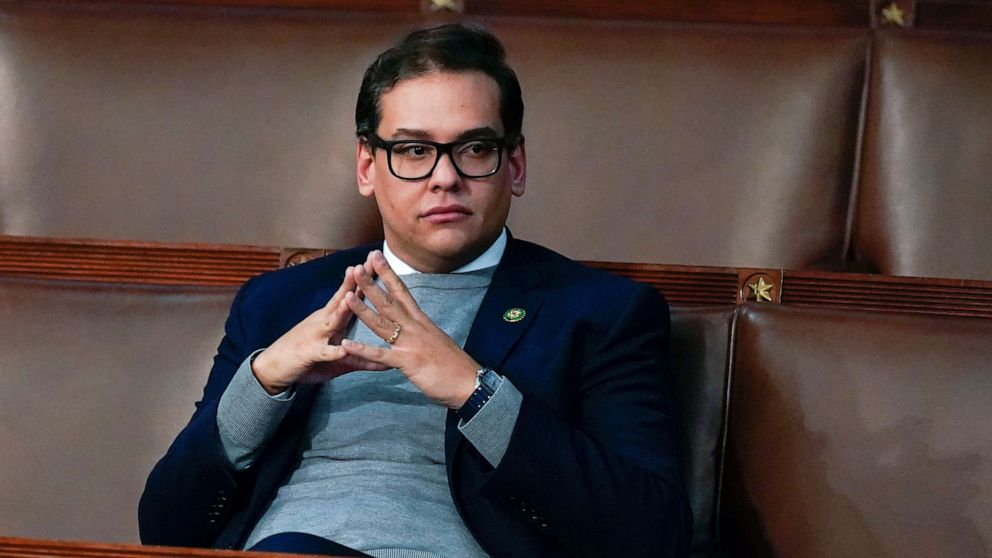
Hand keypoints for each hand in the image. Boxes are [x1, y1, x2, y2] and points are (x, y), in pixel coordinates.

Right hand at [251, 264, 389, 393]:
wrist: (274, 367)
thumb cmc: (308, 359)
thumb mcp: (338, 360)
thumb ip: (362, 359)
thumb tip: (386, 363)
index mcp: (332, 319)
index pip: (350, 296)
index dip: (363, 280)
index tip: (376, 263)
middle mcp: (324, 322)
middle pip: (342, 300)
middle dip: (354, 283)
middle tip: (365, 266)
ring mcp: (316, 335)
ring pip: (332, 320)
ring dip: (343, 309)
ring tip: (354, 297)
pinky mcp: (309, 353)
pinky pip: (323, 352)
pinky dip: (333, 350)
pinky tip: (343, 349)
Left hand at [341, 251, 478, 407]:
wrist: (469, 382)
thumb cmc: (454, 364)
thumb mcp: (436, 340)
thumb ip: (422, 332)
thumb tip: (414, 326)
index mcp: (422, 321)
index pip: (402, 292)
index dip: (388, 274)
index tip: (376, 258)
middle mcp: (415, 327)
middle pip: (389, 302)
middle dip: (372, 284)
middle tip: (357, 267)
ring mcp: (410, 344)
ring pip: (382, 323)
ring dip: (363, 310)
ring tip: (346, 296)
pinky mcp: (407, 362)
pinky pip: (381, 355)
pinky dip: (363, 350)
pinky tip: (347, 344)